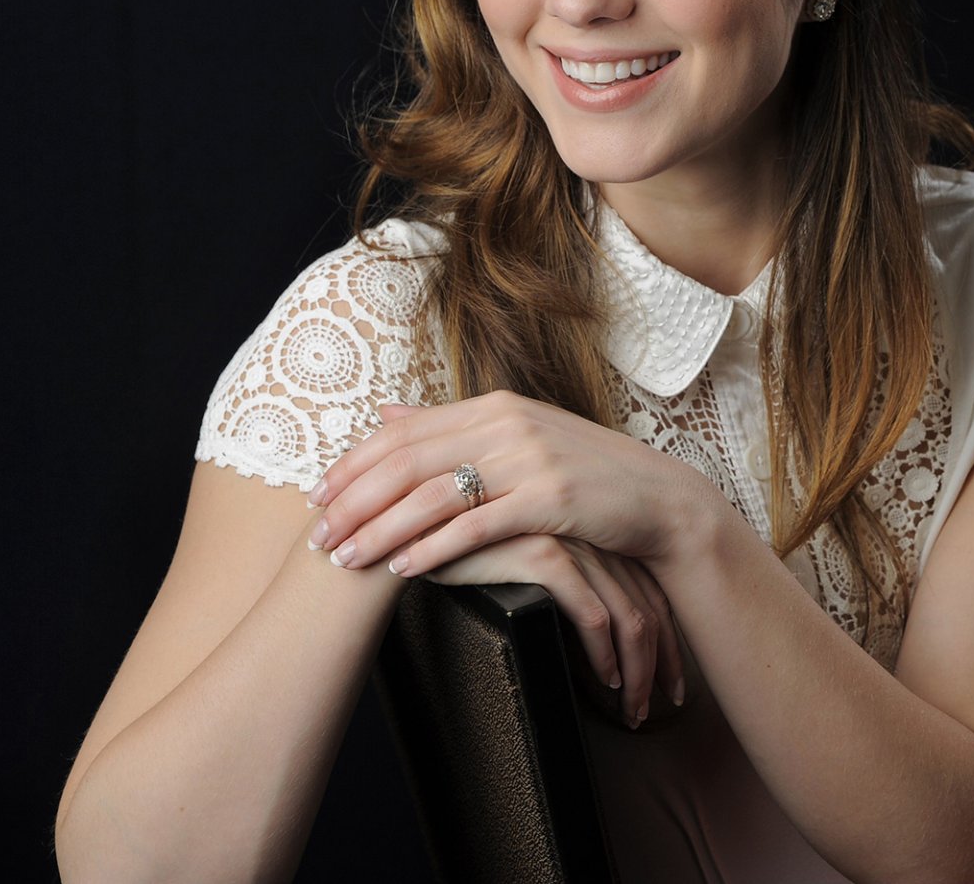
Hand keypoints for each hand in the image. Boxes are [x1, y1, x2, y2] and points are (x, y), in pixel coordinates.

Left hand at [308, 391, 697, 583]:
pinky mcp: (551, 498)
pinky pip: (478, 524)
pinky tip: (406, 569)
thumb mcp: (519, 437)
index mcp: (495, 405)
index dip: (353, 463)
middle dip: (354, 501)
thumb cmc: (585, 476)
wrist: (658, 500)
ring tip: (348, 561)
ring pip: (434, 494)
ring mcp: (530, 458)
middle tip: (317, 538)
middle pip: (408, 461)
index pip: (404, 430)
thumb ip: (452, 426)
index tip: (315, 496)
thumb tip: (385, 411)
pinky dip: (436, 547)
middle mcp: (508, 424)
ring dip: (382, 530)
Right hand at [424, 531, 687, 725]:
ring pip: (628, 616)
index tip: (673, 679)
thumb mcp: (531, 561)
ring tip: (632, 708)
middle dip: (663, 662)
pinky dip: (604, 654)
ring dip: (636, 670)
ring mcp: (572, 540)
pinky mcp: (545, 555)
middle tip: (664, 703)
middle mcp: (594, 531)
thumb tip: (605, 631)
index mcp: (599, 529)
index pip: (653, 590)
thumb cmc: (474, 554)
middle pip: (650, 605)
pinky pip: (592, 615)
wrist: (412, 528)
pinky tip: (604, 681)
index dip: (669, 638)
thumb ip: (569, 576)